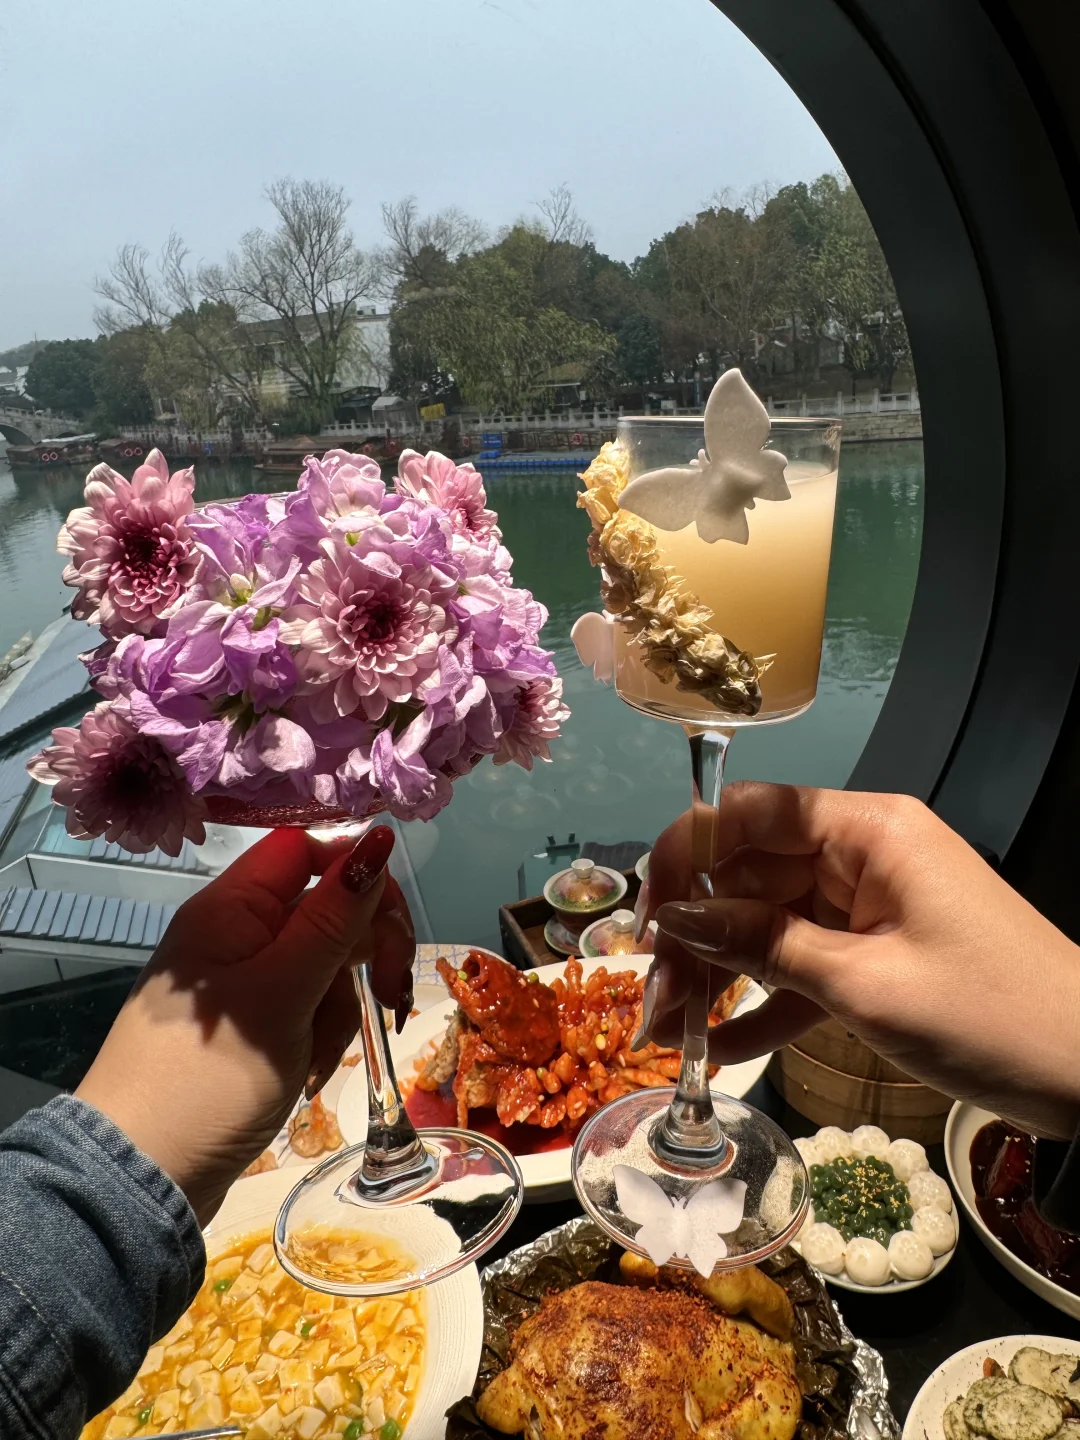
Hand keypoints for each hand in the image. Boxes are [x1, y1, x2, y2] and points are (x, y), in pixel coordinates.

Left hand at [76, 824, 415, 1223]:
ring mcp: (245, 982)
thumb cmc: (209, 1078)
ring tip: (320, 1053)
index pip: (304, 849)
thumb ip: (333, 918)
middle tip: (389, 991)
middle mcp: (236, 934)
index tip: (392, 920)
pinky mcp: (254, 1026)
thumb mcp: (283, 993)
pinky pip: (308, 1007)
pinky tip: (309, 1070)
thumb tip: (377, 838)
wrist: (146, 1177)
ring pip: (326, 963)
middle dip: (364, 948)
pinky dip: (321, 1034)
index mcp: (230, 908)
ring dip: (341, 1004)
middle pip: (325, 906)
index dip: (354, 871)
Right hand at [639, 783, 1079, 1139]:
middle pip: (752, 875)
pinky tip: (717, 1045)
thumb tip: (674, 919)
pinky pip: (804, 967)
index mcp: (868, 831)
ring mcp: (870, 908)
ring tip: (667, 1030)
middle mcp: (862, 855)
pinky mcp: (878, 957)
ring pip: (769, 925)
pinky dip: (766, 1003)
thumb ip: (763, 946)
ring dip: (720, 975)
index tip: (648, 917)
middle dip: (695, 935)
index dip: (688, 855)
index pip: (752, 812)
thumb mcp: (865, 984)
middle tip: (650, 999)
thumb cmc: (989, 1015)